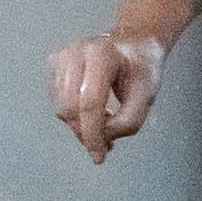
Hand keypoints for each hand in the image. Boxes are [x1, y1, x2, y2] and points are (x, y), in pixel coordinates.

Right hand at [48, 32, 166, 162]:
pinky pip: (58, 103)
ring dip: (81, 126)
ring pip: (61, 109)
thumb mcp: (146, 96)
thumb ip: (128, 122)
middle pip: (71, 107)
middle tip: (105, 145)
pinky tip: (93, 114)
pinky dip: (74, 117)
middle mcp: (77, 52)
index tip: (99, 156)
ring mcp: (62, 57)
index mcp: (102, 54)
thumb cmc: (141, 68)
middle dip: (86, 134)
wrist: (133, 44)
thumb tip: (101, 138)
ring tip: (105, 123)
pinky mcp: (54, 65)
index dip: (93, 134)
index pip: (90, 102)